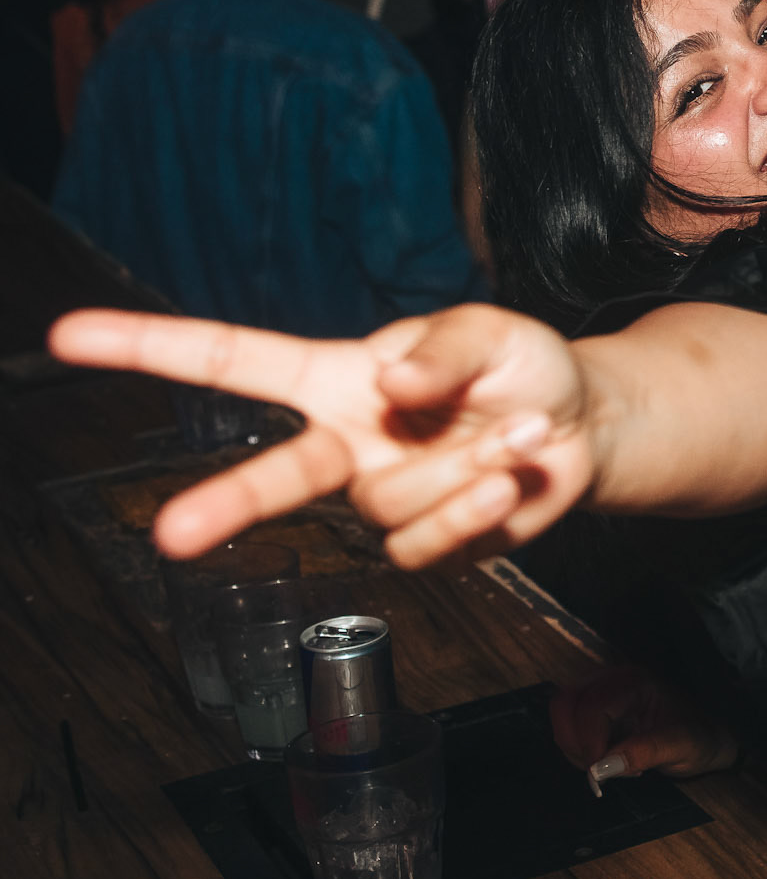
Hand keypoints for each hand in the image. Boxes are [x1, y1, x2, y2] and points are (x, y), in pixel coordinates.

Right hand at [46, 304, 600, 569]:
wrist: (584, 431)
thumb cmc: (522, 366)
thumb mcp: (490, 331)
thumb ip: (441, 350)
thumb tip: (388, 387)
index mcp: (340, 378)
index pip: (233, 362)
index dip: (151, 347)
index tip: (70, 337)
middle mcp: (349, 443)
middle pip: (272, 476)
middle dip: (224, 504)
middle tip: (171, 537)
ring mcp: (383, 499)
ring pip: (389, 507)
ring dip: (461, 466)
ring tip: (511, 431)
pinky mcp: (425, 547)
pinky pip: (428, 544)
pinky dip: (475, 507)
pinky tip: (510, 477)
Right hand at [551, 664, 738, 783]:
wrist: (708, 737)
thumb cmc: (698, 738)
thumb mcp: (679, 747)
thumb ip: (642, 753)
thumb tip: (600, 768)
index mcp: (636, 682)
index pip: (592, 706)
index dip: (589, 742)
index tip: (601, 773)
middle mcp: (613, 680)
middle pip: (565, 703)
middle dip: (574, 742)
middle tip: (601, 770)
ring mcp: (601, 691)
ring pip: (561, 713)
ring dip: (574, 746)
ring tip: (609, 764)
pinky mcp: (595, 707)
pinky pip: (568, 724)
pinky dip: (577, 746)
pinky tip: (606, 758)